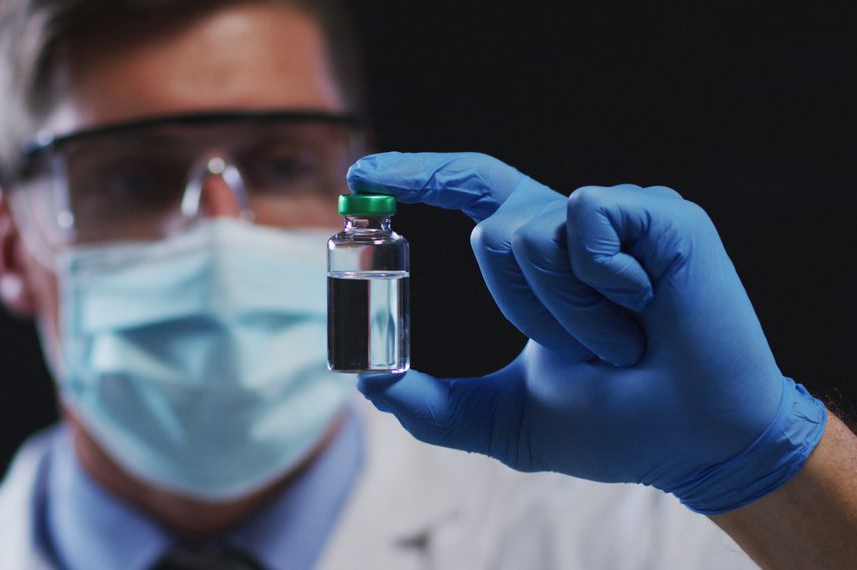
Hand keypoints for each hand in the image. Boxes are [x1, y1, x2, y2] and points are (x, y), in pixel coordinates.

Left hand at [348, 152, 825, 512]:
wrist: (692, 443)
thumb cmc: (612, 428)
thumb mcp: (503, 418)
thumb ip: (432, 406)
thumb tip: (370, 384)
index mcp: (544, 258)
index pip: (473, 191)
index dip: (418, 175)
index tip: (361, 175)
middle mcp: (577, 226)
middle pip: (494, 228)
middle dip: (525, 308)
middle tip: (588, 355)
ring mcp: (620, 216)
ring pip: (532, 232)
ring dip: (567, 311)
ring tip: (624, 342)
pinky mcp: (659, 213)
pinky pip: (584, 221)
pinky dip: (601, 281)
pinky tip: (648, 304)